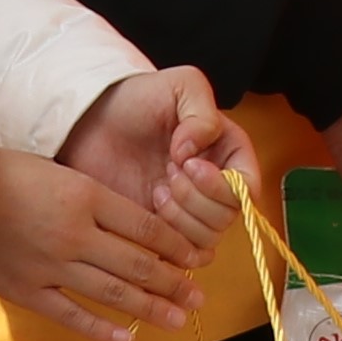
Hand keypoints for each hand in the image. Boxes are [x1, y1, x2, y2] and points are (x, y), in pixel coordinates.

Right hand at [0, 149, 212, 340]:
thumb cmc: (3, 175)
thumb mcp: (59, 171)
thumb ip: (94, 201)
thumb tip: (134, 229)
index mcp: (85, 196)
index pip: (146, 225)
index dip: (176, 245)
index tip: (195, 257)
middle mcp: (75, 233)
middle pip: (138, 263)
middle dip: (174, 281)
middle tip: (199, 295)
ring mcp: (51, 265)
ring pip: (114, 293)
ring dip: (151, 307)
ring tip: (179, 317)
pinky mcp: (27, 290)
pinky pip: (72, 315)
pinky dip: (101, 329)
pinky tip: (126, 338)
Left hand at [59, 68, 258, 242]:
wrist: (94, 120)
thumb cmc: (139, 99)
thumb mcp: (180, 85)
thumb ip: (202, 114)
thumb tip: (195, 152)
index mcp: (229, 153)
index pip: (247, 187)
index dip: (223, 184)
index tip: (190, 164)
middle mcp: (216, 186)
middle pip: (228, 217)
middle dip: (195, 198)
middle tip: (168, 171)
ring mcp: (190, 211)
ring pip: (208, 239)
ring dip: (181, 218)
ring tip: (157, 188)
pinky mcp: (164, 230)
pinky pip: (184, 255)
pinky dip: (170, 240)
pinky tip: (150, 206)